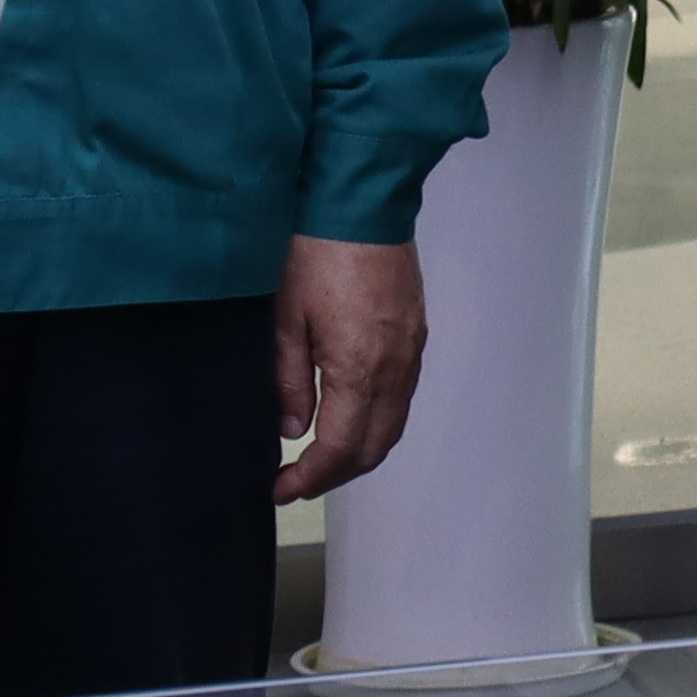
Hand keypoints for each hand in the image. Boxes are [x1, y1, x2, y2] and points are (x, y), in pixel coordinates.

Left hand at [271, 235, 426, 503]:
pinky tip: (349, 420)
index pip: (339, 446)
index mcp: (359, 367)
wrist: (363, 207)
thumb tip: (292, 429)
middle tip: (296, 483)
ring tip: (320, 460)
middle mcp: (394, 368)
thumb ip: (288, 381)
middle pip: (374, 446)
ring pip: (393, 426)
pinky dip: (377, 424)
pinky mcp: (417, 336)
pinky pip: (402, 399)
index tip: (280, 489)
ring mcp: (412, 353)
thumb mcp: (286, 321)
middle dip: (335, 475)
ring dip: (359, 453)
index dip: (309, 477)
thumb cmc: (317, 257)